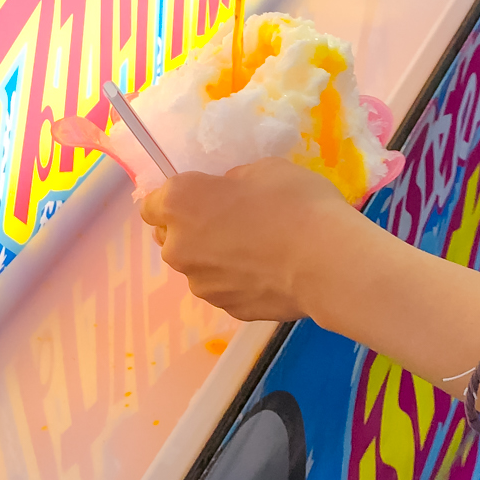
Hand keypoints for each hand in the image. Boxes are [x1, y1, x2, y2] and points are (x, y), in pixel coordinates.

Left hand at [140, 158, 356, 322]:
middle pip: (171, 238)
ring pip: (198, 267)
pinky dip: (238, 281)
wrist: (327, 262)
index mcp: (180, 203)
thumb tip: (230, 196)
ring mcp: (201, 284)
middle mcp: (179, 247)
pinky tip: (270, 272)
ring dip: (215, 258)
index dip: (174, 199)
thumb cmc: (294, 202)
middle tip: (231, 221)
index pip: (151, 204)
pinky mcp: (227, 310)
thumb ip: (233, 183)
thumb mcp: (264, 169)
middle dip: (191, 230)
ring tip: (258, 250)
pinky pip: (224, 288)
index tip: (200, 197)